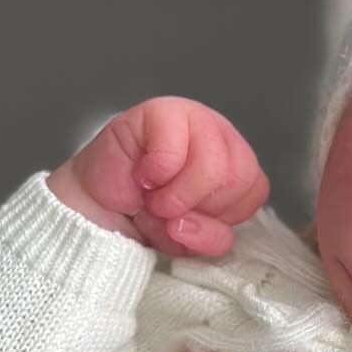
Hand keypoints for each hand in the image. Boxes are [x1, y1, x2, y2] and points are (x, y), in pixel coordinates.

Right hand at [46, 96, 270, 257]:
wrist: (96, 210)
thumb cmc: (145, 216)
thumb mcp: (189, 239)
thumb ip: (209, 237)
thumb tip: (191, 224)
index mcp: (234, 160)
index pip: (255, 188)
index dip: (221, 215)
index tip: (192, 218)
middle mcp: (219, 134)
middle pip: (239, 176)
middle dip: (198, 207)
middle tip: (170, 208)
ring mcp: (192, 117)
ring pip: (213, 166)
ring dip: (176, 196)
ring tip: (155, 196)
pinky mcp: (160, 111)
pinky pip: (174, 151)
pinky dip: (155, 175)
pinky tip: (142, 175)